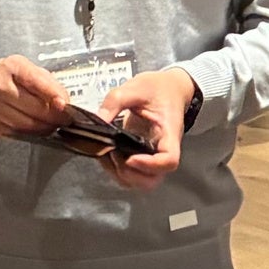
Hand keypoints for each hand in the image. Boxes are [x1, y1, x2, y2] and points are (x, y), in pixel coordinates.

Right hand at [0, 55, 74, 140]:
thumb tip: (64, 101)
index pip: (36, 82)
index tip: (65, 105)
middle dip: (55, 116)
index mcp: (12, 67)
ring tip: (52, 123)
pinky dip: (32, 133)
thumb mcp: (25, 69)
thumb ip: (47, 82)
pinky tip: (36, 128)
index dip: (54, 95)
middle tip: (65, 118)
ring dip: (46, 127)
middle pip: (35, 108)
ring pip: (29, 125)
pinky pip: (19, 134)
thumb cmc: (5, 78)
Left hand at [98, 69, 196, 189]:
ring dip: (122, 175)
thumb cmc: (158, 88)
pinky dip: (118, 171)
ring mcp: (154, 155)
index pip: (169, 160)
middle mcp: (163, 149)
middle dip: (131, 175)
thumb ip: (116, 100)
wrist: (170, 88)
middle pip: (154, 179)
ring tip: (108, 155)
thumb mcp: (137, 87)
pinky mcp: (144, 156)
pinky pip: (134, 174)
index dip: (149, 165)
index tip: (130, 157)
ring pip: (143, 181)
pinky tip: (108, 155)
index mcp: (169, 132)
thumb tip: (98, 119)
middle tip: (114, 156)